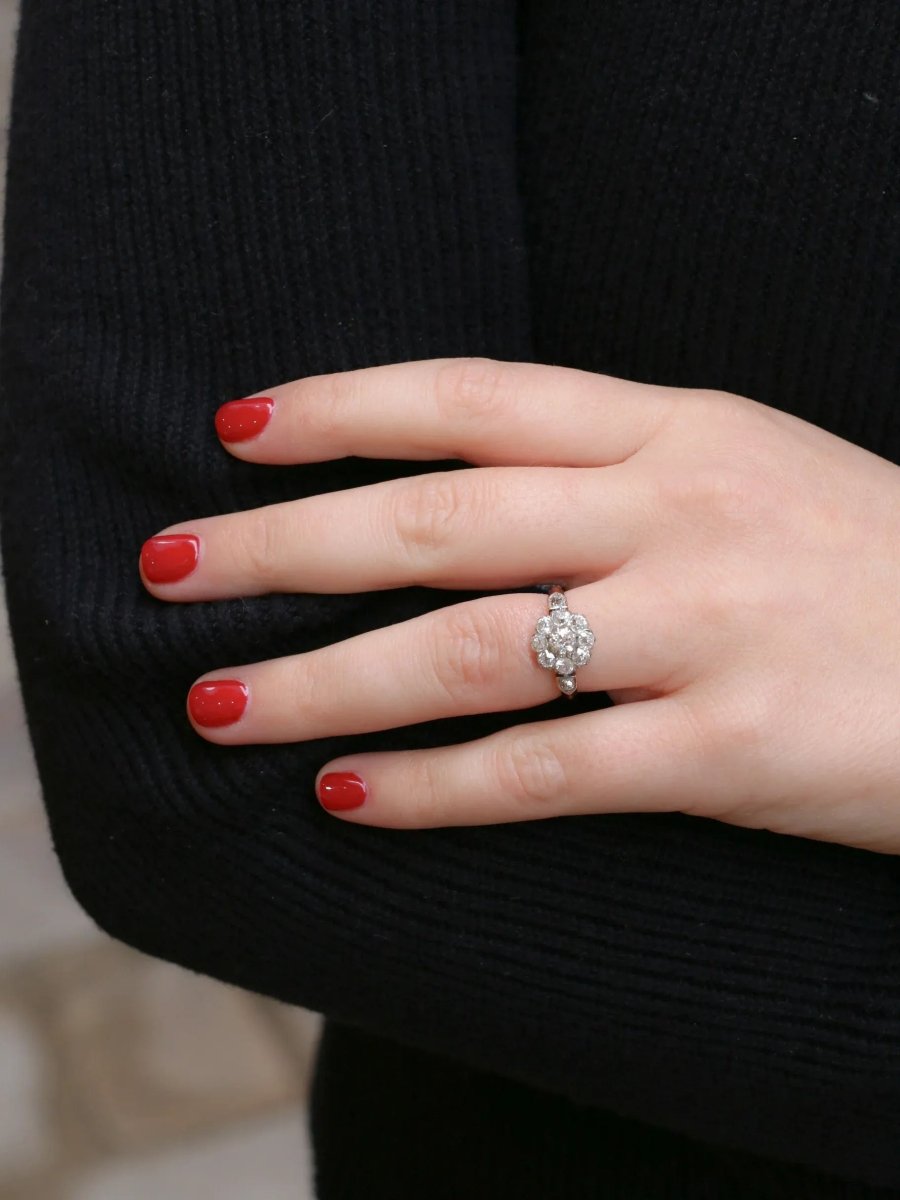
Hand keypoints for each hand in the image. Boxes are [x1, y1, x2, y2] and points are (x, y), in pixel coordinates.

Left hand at [138, 358, 899, 852]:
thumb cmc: (859, 559)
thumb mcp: (738, 467)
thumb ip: (603, 468)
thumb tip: (444, 494)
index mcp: (675, 429)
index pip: (470, 397)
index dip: (341, 409)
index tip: (235, 435)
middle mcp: (676, 512)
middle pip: (436, 518)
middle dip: (282, 545)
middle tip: (170, 569)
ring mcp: (706, 628)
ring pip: (471, 648)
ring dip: (327, 680)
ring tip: (222, 706)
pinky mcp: (732, 749)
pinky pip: (547, 769)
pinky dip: (434, 787)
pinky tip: (351, 798)